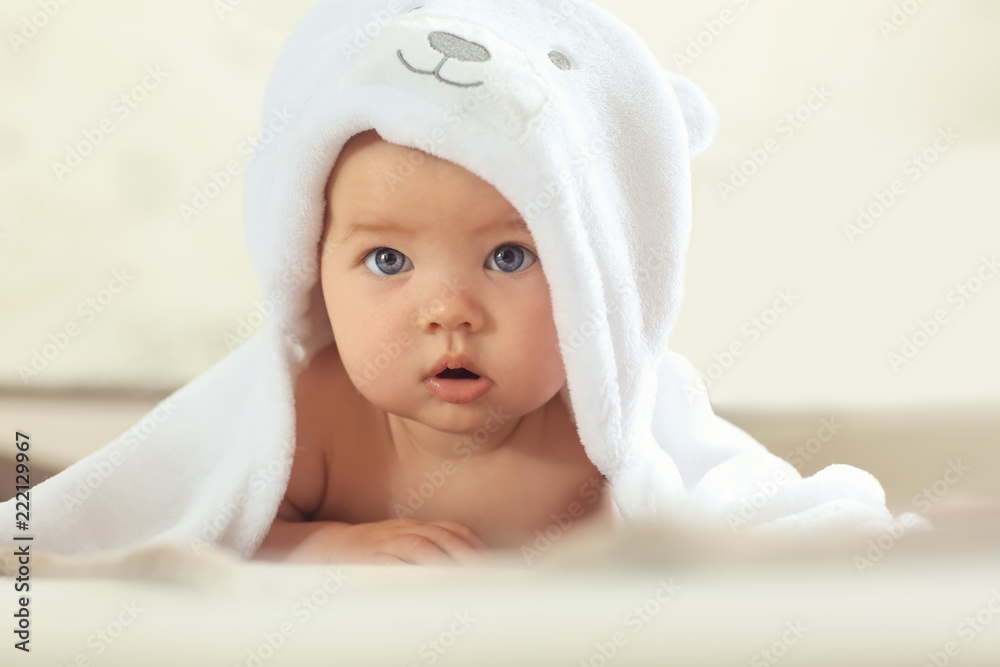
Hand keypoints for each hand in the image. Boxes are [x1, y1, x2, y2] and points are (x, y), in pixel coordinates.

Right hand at [327, 518, 488, 565]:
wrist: (328, 546)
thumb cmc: (370, 550)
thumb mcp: (400, 540)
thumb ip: (426, 546)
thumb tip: (460, 564)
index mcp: (413, 525)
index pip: (451, 528)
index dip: (472, 541)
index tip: (490, 558)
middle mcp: (403, 530)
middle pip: (442, 537)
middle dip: (466, 553)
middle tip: (485, 572)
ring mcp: (387, 542)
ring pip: (422, 546)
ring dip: (446, 561)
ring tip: (465, 578)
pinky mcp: (371, 558)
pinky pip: (396, 562)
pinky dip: (415, 569)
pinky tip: (431, 582)